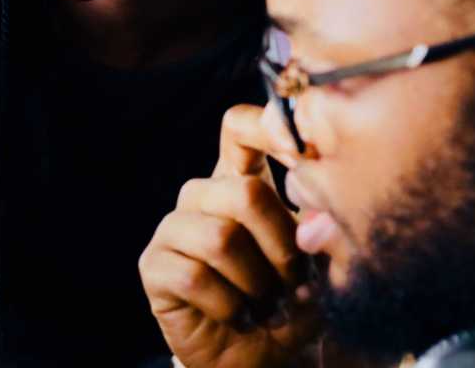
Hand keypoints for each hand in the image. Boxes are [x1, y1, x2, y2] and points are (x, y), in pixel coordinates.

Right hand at [140, 105, 316, 367]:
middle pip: (243, 192)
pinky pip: (193, 276)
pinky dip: (230, 306)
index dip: (266, 129)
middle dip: (282, 245)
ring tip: (267, 304)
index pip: (238, 129)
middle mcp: (202, 197)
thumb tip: (313, 218)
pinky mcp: (155, 267)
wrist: (265, 358)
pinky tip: (238, 316)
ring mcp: (173, 230)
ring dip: (257, 282)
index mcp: (241, 182)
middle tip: (294, 281)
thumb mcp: (319, 266)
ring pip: (221, 238)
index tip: (303, 156)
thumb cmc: (292, 305)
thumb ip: (318, 233)